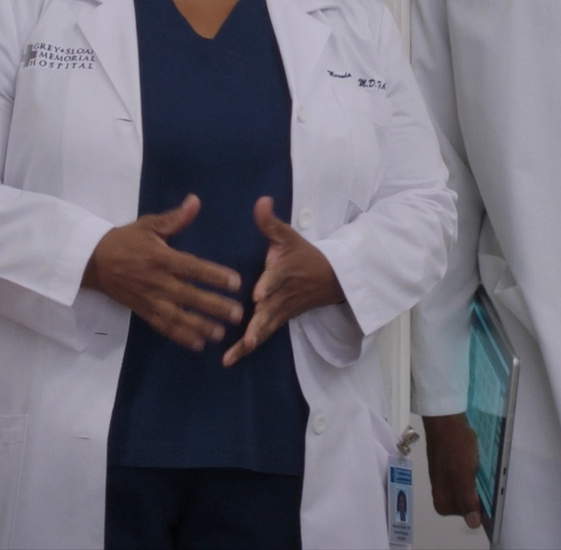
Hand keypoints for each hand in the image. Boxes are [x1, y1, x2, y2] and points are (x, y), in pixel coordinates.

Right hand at [82, 195, 243, 351]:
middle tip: (239, 314)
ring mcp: (150, 299)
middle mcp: (158, 281)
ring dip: (200, 326)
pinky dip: (180, 336)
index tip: (236, 282)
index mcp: (162, 258)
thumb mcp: (149, 225)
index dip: (215, 276)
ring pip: (178, 316)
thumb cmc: (125, 240)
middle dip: (215, 306)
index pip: (192, 268)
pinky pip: (163, 326)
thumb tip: (196, 201)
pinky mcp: (143, 311)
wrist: (93, 261)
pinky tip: (198, 344)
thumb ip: (175, 218)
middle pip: (190, 296)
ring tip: (221, 334)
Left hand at [221, 197, 345, 366]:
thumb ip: (271, 222)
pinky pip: (263, 335)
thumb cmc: (304, 254)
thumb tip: (260, 200)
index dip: (268, 286)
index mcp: (284, 271)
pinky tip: (229, 361)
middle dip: (258, 325)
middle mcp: (282, 294)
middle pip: (270, 311)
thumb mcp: (289, 236)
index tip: (258, 295)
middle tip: (247, 338)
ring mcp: (281, 310)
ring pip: (266, 327)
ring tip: (233, 355)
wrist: (331, 278)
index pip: (276, 278)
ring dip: (251, 341)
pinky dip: (247, 349)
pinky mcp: (279, 320)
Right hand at [421, 413, 482, 527]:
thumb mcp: (463, 473)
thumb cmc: (454, 445)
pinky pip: (468, 481)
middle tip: (487, 478)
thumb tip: (473, 524)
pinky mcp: (452, 473)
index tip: (491, 493)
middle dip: (481, 494)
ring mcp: (447, 485)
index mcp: (443, 502)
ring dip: (480, 484)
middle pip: (471, 505)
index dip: (483, 505)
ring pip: (471, 492)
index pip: (472, 516)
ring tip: (484, 471)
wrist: (445, 419)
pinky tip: (479, 466)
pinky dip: (476, 476)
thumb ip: (467, 499)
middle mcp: (443, 497)